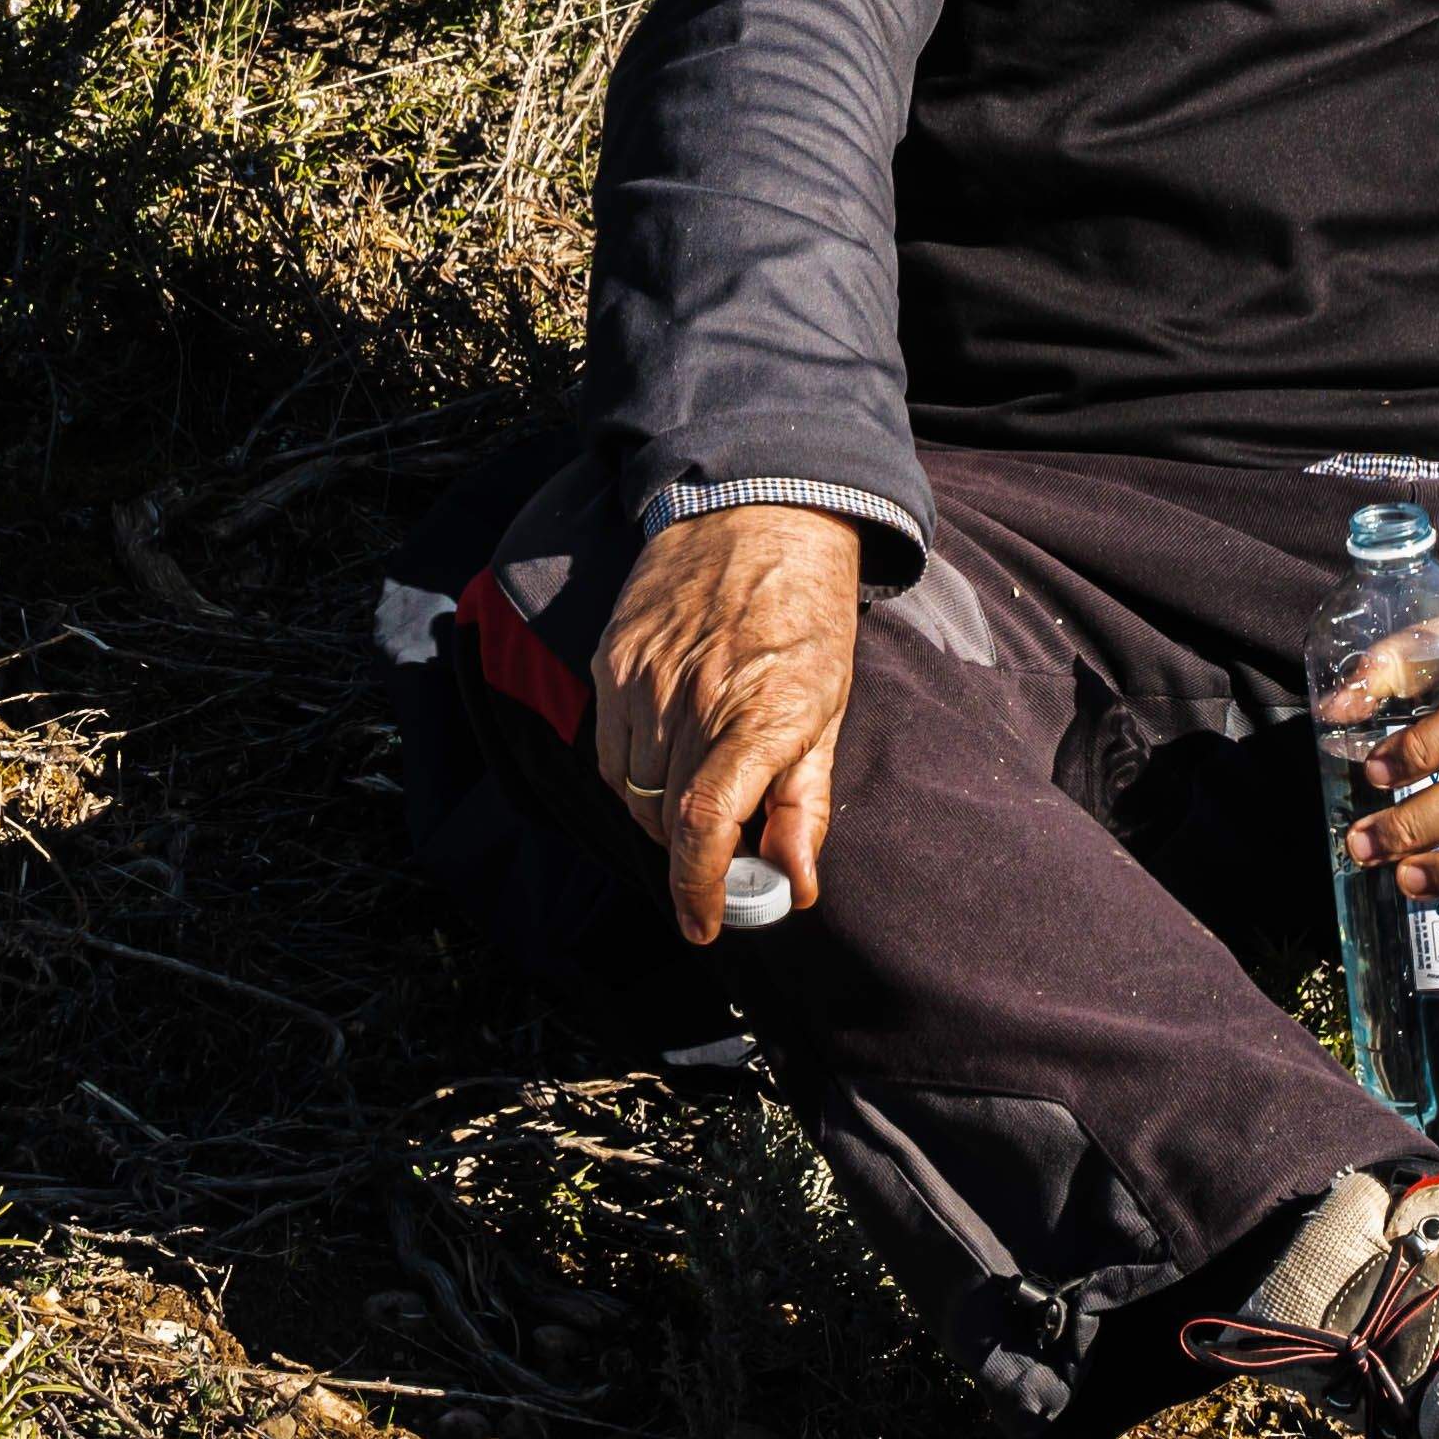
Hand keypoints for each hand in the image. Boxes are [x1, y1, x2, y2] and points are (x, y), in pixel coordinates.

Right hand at [593, 502, 855, 943]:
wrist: (759, 512)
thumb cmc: (806, 615)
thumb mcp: (828, 707)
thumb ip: (807, 802)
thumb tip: (798, 885)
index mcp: (758, 714)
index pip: (704, 826)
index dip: (699, 891)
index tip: (705, 926)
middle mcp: (692, 698)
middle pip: (668, 820)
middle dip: (694, 858)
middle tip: (725, 857)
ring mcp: (643, 677)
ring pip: (633, 792)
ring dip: (663, 818)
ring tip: (703, 799)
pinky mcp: (611, 660)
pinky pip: (610, 750)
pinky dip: (636, 776)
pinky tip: (670, 758)